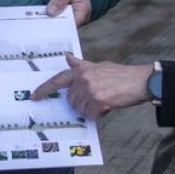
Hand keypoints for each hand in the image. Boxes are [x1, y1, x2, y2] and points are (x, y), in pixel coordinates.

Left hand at [32, 54, 153, 119]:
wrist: (140, 81)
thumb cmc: (120, 75)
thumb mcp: (99, 66)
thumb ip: (82, 65)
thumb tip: (68, 58)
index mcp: (81, 70)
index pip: (58, 80)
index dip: (44, 89)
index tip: (34, 96)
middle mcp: (83, 79)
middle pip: (71, 100)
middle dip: (81, 103)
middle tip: (97, 98)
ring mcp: (90, 90)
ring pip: (80, 109)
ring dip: (90, 109)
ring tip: (105, 99)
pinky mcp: (98, 101)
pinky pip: (91, 115)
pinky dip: (99, 114)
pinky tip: (109, 105)